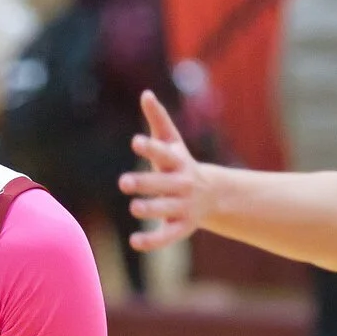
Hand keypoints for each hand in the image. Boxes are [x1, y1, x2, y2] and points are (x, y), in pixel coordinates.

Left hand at [120, 89, 212, 251]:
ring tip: (134, 208)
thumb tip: (145, 93)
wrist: (212, 195)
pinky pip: (167, 236)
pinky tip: (134, 242)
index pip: (163, 154)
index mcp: (178, 162)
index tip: (136, 142)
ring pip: (166, 209)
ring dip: (151, 208)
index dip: (150, 148)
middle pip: (163, 184)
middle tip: (124, 182)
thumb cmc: (181, 164)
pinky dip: (152, 242)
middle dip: (145, 183)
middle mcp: (182, 185)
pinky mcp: (181, 227)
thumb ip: (158, 119)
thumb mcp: (172, 141)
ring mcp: (183, 207)